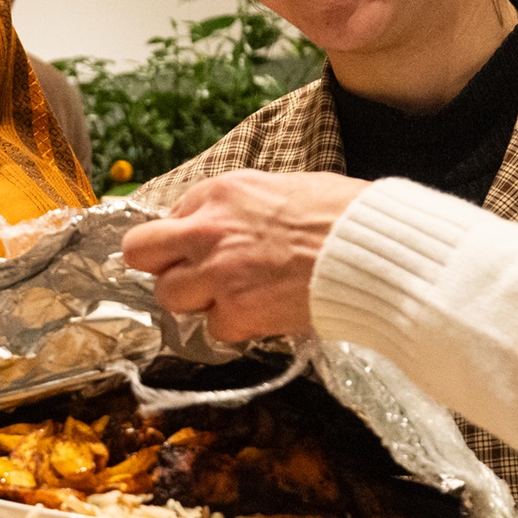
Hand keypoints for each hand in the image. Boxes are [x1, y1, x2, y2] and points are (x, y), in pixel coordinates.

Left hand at [117, 170, 368, 342]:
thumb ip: (240, 208)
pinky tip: (264, 313)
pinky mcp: (236, 311)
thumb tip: (224, 225)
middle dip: (160, 266)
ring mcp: (218, 273)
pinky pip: (214, 328)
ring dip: (196, 302)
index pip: (169, 216)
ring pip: (169, 297)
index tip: (199, 249)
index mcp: (221, 192)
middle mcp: (208, 229)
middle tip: (187, 276)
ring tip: (234, 298)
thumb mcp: (284, 189)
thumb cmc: (345, 216)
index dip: (184, 238)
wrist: (376, 254)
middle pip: (141, 252)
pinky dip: (235, 327)